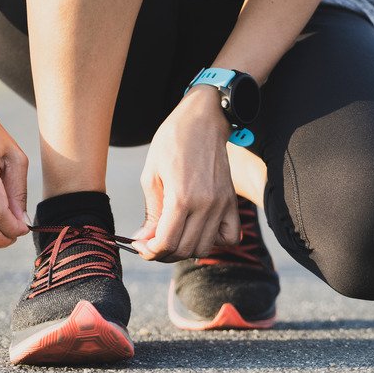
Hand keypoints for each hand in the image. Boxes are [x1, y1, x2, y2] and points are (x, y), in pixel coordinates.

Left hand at [130, 86, 240, 261]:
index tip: (141, 246)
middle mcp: (205, 204)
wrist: (202, 120)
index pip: (166, 243)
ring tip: (174, 236)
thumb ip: (151, 212)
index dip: (149, 251)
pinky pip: (230, 237)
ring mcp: (222, 204)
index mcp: (181, 197)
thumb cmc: (172, 141)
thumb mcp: (151, 175)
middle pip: (184, 249)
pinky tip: (200, 230)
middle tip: (152, 243)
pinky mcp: (231, 201)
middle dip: (164, 253)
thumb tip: (145, 240)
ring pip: (205, 248)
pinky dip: (215, 241)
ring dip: (186, 249)